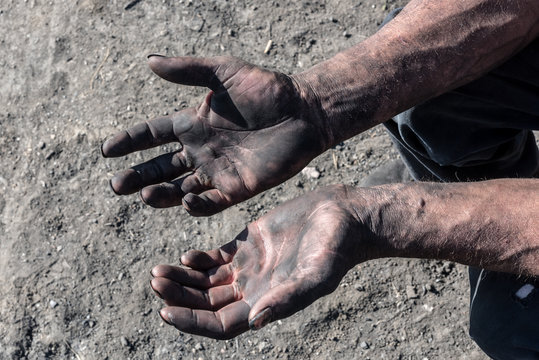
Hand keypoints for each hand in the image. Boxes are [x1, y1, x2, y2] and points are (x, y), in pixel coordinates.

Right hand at [102, 55, 326, 215]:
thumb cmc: (267, 89)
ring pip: (180, 187)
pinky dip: (197, 205)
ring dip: (161, 194)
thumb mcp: (224, 72)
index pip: (152, 135)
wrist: (304, 111)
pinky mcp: (238, 188)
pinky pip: (212, 202)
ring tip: (143, 195)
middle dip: (138, 176)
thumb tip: (150, 61)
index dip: (130, 142)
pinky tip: (185, 201)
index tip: (106, 151)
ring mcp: (218, 171)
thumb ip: (188, 70)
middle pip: (161, 167)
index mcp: (193, 123)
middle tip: (117, 186)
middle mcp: (201, 150)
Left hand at [149, 185, 363, 338]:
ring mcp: (249, 267)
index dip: (192, 323)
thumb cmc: (336, 250)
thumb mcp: (316, 276)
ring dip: (181, 279)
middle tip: (155, 282)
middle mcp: (253, 290)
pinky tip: (186, 256)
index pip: (220, 325)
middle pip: (206, 304)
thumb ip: (287, 298)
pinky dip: (198, 259)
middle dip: (178, 297)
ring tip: (157, 271)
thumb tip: (255, 322)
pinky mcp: (248, 244)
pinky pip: (215, 258)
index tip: (165, 312)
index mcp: (265, 304)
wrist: (344, 219)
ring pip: (205, 281)